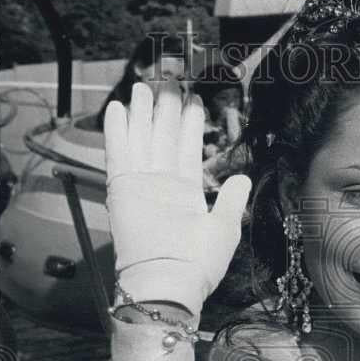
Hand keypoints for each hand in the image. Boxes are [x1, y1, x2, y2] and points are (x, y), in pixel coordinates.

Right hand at [104, 82, 250, 319]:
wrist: (169, 279)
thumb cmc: (199, 261)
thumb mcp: (225, 227)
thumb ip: (230, 200)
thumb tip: (243, 177)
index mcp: (186, 193)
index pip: (188, 149)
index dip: (190, 124)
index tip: (194, 99)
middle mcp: (162, 185)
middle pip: (164, 138)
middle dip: (167, 109)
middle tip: (169, 81)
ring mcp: (141, 184)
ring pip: (141, 139)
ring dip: (142, 112)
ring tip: (144, 84)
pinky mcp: (121, 187)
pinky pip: (118, 152)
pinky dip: (116, 130)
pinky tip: (117, 108)